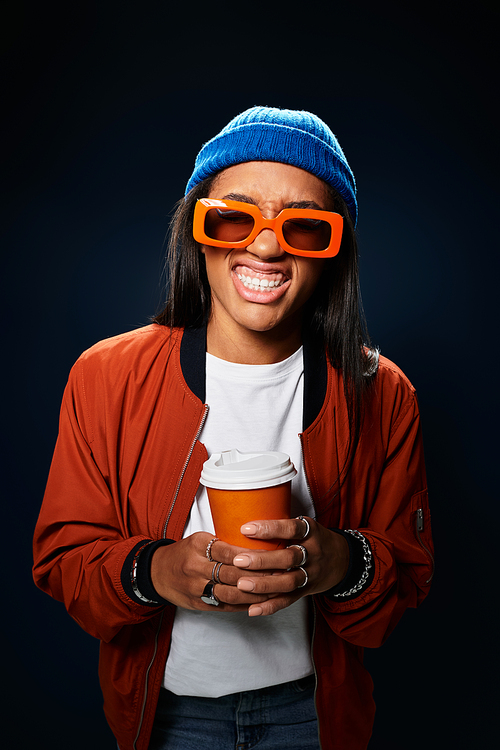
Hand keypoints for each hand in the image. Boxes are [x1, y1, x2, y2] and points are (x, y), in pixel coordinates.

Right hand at [150, 532, 277, 611]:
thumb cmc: (184, 553)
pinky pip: (225, 606)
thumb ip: (223, 542)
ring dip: (256, 594)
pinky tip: (261, 603)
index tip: (273, 556)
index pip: (230, 551)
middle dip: (259, 576)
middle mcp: (195, 567)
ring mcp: (196, 589)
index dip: (252, 557)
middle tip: (282, 574)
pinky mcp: (199, 605)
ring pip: (231, 594)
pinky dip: (245, 605)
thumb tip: (258, 542)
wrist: (156, 573)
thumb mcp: (199, 539)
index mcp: (197, 546)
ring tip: (276, 591)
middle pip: (233, 574)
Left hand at [232, 517, 348, 616]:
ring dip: (264, 584)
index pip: (291, 529)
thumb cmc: (314, 539)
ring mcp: (311, 574)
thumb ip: (282, 526)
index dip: (269, 529)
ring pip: (289, 581)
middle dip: (262, 560)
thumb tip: (244, 519)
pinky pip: (289, 600)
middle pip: (289, 558)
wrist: (343, 560)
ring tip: (242, 584)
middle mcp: (313, 553)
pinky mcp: (306, 591)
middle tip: (239, 560)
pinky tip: (253, 609)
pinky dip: (270, 606)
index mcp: (311, 532)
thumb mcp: (305, 526)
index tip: (246, 529)